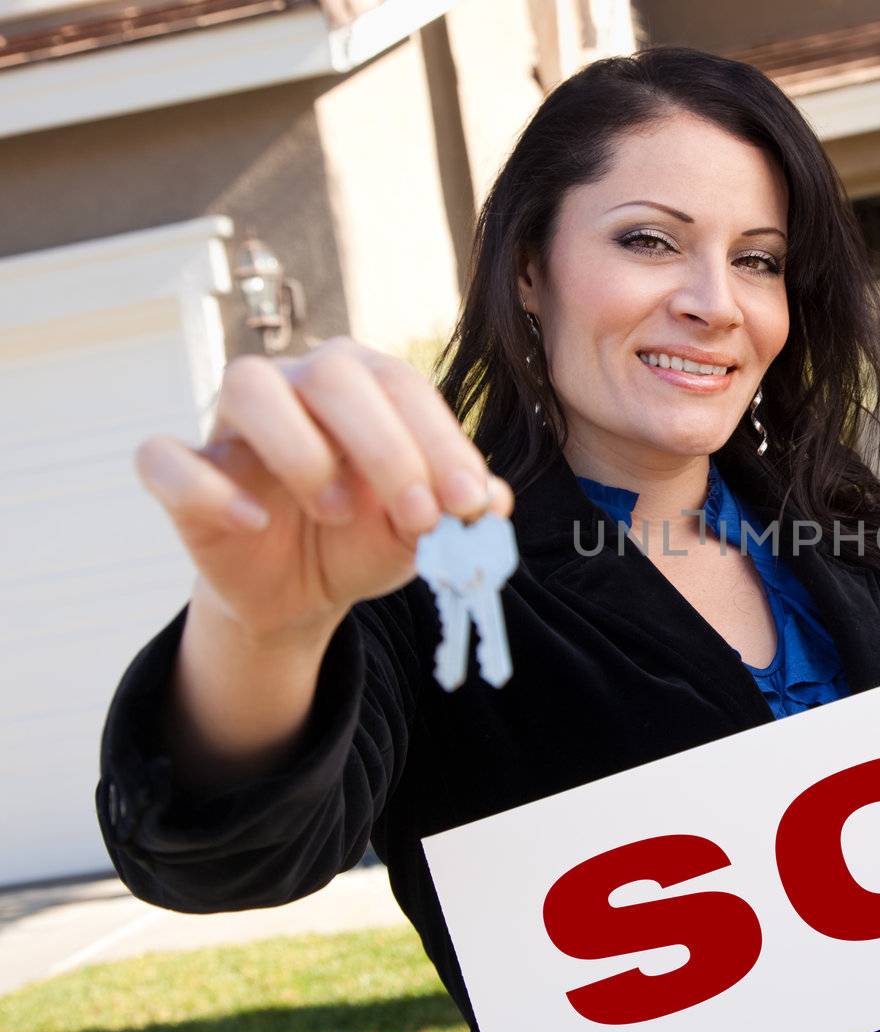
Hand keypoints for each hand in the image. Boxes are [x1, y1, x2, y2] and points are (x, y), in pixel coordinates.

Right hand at [133, 337, 515, 640]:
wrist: (302, 591)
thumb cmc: (365, 536)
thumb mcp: (419, 531)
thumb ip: (458, 512)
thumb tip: (496, 503)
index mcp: (364, 383)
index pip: (403, 386)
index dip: (441, 443)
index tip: (469, 504)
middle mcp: (296, 383)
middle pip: (333, 374)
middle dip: (387, 447)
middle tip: (418, 515)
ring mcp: (232, 422)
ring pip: (248, 385)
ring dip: (301, 450)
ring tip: (337, 510)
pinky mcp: (179, 471)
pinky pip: (165, 457)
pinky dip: (206, 487)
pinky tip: (253, 520)